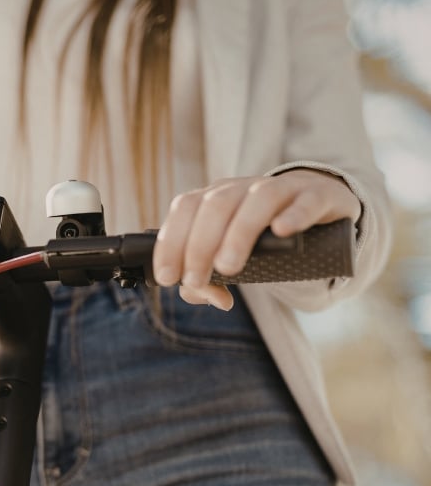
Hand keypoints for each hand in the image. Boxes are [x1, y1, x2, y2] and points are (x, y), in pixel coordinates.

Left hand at [152, 169, 361, 309]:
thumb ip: (210, 278)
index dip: (171, 242)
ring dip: (238, 233)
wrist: (318, 207)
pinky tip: (282, 230)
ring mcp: (283, 189)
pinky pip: (306, 201)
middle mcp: (244, 188)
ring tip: (229, 267)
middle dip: (199, 245)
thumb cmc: (262, 236)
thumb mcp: (231, 254)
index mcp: (216, 198)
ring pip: (258, 200)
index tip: (167, 277)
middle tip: (196, 280)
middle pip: (216, 206)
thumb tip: (209, 297)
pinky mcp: (317, 197)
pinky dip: (294, 215)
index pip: (185, 209)